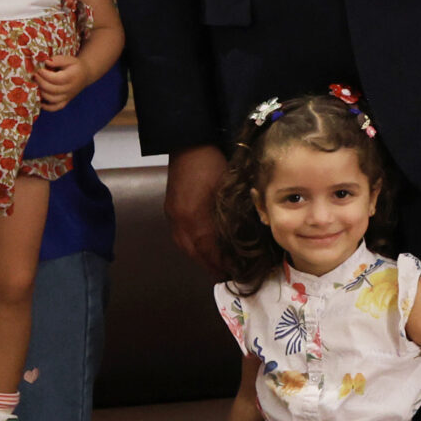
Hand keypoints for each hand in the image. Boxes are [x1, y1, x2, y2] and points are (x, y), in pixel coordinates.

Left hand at [33, 50, 94, 109]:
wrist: (85, 74)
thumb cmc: (74, 66)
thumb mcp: (69, 59)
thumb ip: (58, 60)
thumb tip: (46, 62)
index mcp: (72, 77)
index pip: (56, 79)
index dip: (45, 75)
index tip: (39, 70)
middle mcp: (70, 88)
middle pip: (52, 89)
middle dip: (40, 83)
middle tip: (35, 76)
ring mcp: (68, 96)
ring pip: (52, 99)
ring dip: (42, 92)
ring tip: (36, 85)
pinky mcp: (65, 101)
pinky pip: (56, 107)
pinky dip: (47, 107)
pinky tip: (40, 102)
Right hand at [166, 144, 227, 270]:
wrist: (190, 144)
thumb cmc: (214, 164)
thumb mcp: (229, 191)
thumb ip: (235, 214)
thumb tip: (249, 234)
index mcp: (196, 219)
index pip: (210, 251)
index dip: (223, 264)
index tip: (237, 273)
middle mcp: (181, 222)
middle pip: (196, 254)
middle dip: (212, 266)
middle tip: (228, 276)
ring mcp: (173, 217)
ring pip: (186, 247)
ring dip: (202, 258)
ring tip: (217, 266)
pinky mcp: (171, 210)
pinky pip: (181, 237)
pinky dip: (193, 247)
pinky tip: (204, 249)